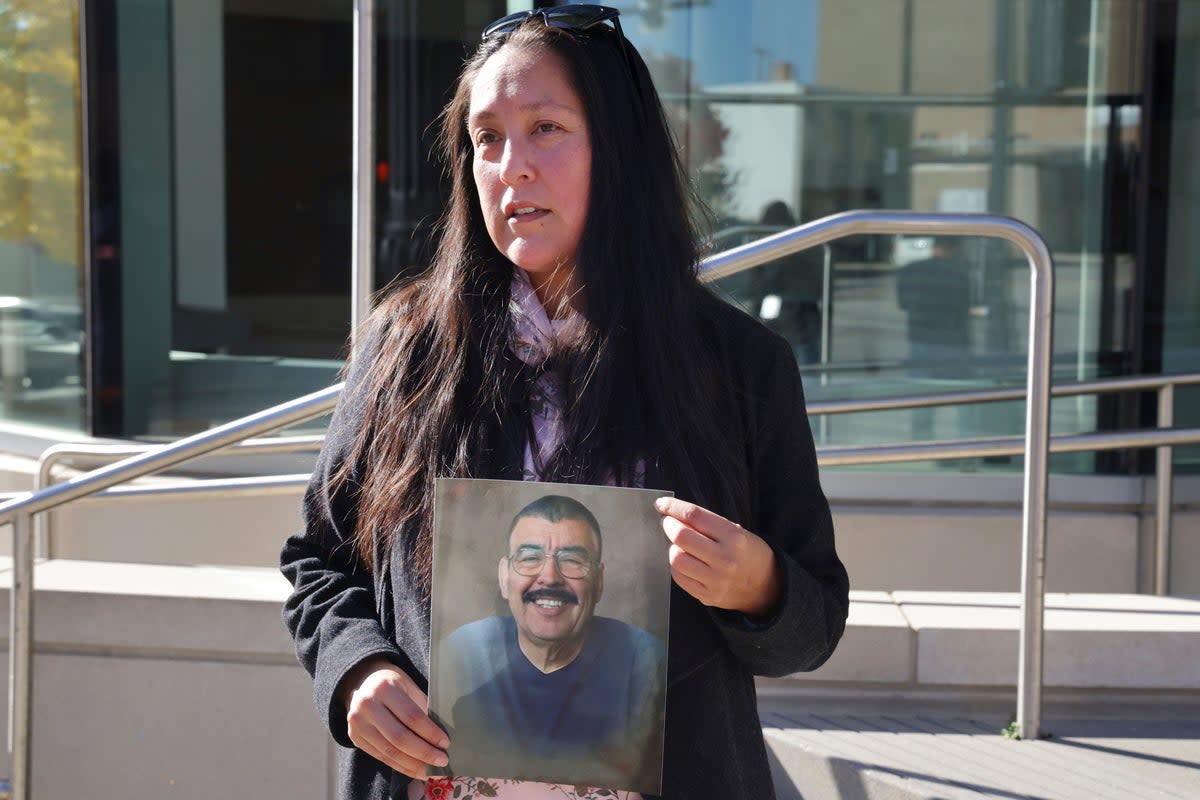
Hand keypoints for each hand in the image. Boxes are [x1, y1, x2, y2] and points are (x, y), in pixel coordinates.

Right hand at [341, 656, 449, 777]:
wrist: (361, 683)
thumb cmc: (393, 684)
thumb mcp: (408, 686)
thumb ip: (422, 707)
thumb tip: (441, 736)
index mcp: (384, 688)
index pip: (411, 716)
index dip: (430, 732)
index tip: (445, 744)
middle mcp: (367, 706)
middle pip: (399, 737)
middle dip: (424, 753)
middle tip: (442, 761)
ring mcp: (358, 724)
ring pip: (389, 752)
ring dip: (413, 765)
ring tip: (431, 771)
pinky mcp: (355, 738)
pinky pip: (381, 757)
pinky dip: (400, 766)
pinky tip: (415, 770)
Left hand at [655, 497, 781, 616]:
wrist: (766, 586)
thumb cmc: (747, 553)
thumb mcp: (737, 531)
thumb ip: (708, 524)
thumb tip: (674, 514)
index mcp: (734, 537)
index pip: (694, 515)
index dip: (673, 507)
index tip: (662, 504)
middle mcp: (725, 559)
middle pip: (681, 536)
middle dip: (669, 525)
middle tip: (669, 523)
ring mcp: (716, 580)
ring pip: (676, 558)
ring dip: (672, 547)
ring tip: (679, 545)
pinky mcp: (708, 596)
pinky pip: (679, 578)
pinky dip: (676, 566)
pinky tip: (684, 561)